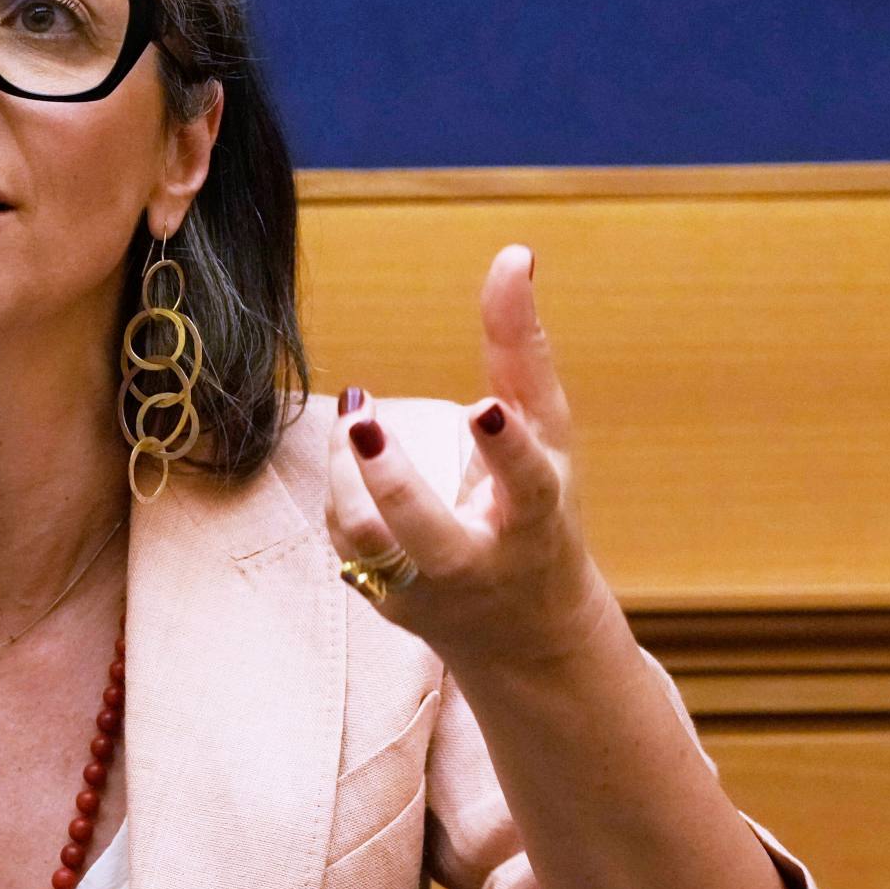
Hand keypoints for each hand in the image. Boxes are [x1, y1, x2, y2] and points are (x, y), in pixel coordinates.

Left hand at [325, 244, 617, 671]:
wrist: (525, 634)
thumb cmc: (541, 513)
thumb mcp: (550, 438)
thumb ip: (523, 351)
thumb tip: (513, 254)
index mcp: (534, 521)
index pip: (526, 488)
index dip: (505, 451)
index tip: (484, 408)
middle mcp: (480, 565)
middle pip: (425, 534)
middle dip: (391, 482)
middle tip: (362, 420)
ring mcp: (427, 592)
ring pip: (368, 542)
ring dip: (346, 478)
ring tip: (354, 414)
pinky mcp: (386, 601)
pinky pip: (345, 545)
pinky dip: (339, 491)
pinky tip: (346, 447)